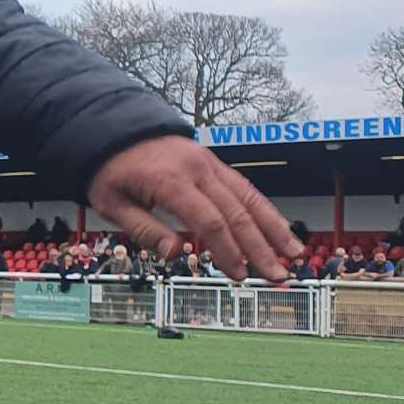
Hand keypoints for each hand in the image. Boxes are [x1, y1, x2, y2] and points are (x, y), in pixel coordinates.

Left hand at [87, 136, 300, 282]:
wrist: (111, 127)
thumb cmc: (110, 169)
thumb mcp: (111, 202)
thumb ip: (143, 229)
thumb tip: (175, 254)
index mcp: (170, 180)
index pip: (209, 221)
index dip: (228, 251)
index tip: (239, 275)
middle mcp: (195, 169)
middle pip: (236, 212)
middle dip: (260, 247)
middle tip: (277, 275)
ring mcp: (207, 163)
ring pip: (248, 197)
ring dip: (273, 227)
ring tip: (294, 254)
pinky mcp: (211, 162)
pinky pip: (243, 186)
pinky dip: (263, 208)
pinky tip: (277, 228)